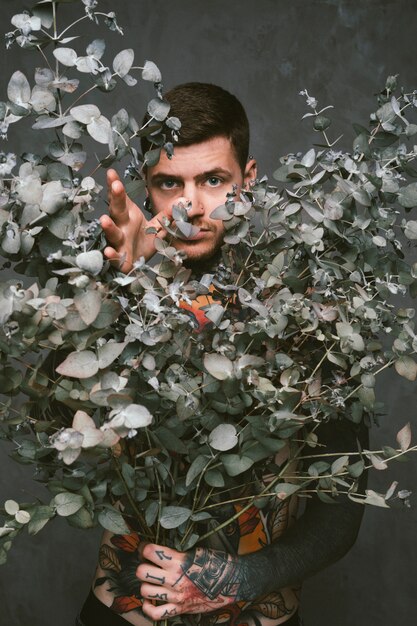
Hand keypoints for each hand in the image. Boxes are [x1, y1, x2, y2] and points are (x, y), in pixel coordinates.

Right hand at [100, 169, 165, 271]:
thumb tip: (184, 200)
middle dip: (115, 198)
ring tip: (104, 219)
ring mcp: (118, 241)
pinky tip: (108, 251)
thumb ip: (168, 214)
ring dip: (108, 226)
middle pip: (116, 209)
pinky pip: (114, 256)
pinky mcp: (118, 258)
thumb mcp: (157, 226)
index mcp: (128, 215)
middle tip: (115, 185)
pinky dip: (110, 254)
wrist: (137, 262)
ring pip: (112, 232)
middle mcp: (120, 225)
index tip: (111, 172)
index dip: (115, 185)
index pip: (121, 197)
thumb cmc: (143, 241)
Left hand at [137, 543, 251, 619]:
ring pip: (145, 591)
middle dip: (142, 566)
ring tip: (152, 580)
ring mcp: (176, 596)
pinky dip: (148, 607)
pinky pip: (155, 613)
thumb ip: (177, 553)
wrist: (232, 581)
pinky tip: (150, 600)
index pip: (150, 551)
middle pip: (142, 572)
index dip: (145, 548)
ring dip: (146, 584)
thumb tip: (161, 550)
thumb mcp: (196, 551)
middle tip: (148, 564)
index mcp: (179, 561)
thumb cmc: (216, 563)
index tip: (146, 549)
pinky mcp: (179, 609)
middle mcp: (174, 579)